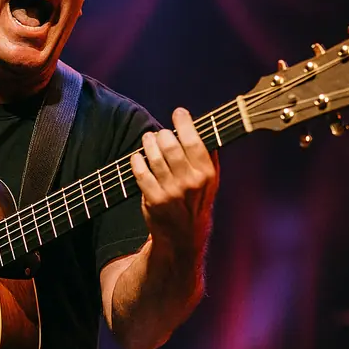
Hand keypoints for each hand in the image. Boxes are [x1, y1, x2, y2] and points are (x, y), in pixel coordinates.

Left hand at [129, 108, 218, 260]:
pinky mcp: (154, 200)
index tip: (179, 113)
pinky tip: (138, 157)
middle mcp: (190, 182)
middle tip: (160, 134)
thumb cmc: (196, 200)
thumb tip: (199, 126)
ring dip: (148, 143)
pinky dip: (137, 161)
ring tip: (148, 140)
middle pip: (170, 145)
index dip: (184, 123)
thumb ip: (207, 155)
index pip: (194, 141)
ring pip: (154, 156)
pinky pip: (141, 172)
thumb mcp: (210, 180)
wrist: (184, 235)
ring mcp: (171, 191)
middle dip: (162, 134)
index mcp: (206, 174)